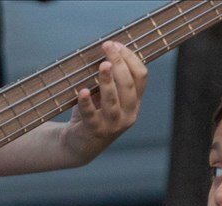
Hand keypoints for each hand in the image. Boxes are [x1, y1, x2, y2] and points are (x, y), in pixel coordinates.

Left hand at [60, 41, 147, 165]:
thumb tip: (105, 51)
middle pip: (128, 85)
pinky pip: (91, 114)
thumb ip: (110, 80)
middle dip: (119, 63)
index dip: (130, 58)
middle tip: (107, 47)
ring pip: (113, 100)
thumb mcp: (106, 97)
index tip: (116, 44)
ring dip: (108, 81)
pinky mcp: (95, 130)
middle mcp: (128, 114)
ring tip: (103, 65)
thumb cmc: (94, 114)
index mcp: (134, 102)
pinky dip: (86, 102)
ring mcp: (112, 124)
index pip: (141, 77)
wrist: (80, 144)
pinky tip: (82, 91)